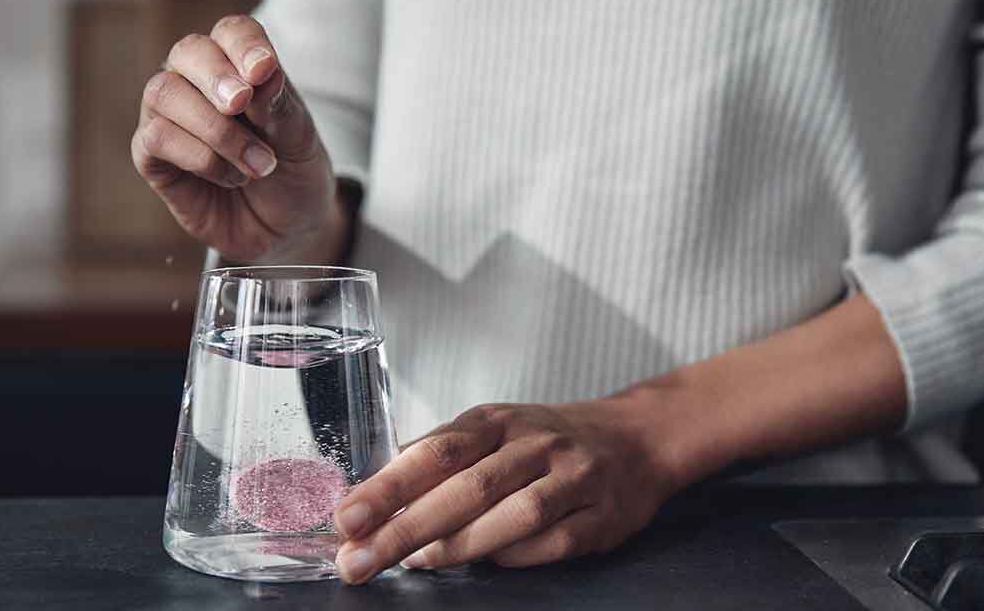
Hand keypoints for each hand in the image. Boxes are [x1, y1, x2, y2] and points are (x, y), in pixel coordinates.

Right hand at [132, 14, 345, 263]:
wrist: (288, 227)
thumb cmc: (293, 171)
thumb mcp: (301, 138)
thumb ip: (279, 104)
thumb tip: (261, 72)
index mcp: (239, 65)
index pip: (232, 32)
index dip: (244, 45)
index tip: (264, 71)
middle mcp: (196, 82)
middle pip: (188, 52)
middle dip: (216, 77)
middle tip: (242, 104)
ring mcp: (169, 116)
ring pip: (164, 93)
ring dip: (216, 130)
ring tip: (259, 165)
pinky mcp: (153, 157)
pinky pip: (156, 138)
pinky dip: (200, 158)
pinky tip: (231, 178)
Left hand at [330, 401, 674, 582]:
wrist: (637, 437)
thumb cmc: (548, 439)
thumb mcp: (494, 428)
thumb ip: (441, 454)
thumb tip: (374, 486)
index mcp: (498, 420)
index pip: (435, 451)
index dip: (387, 486)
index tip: (347, 518)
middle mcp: (535, 443)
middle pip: (465, 487)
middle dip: (405, 527)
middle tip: (360, 559)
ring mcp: (572, 478)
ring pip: (513, 514)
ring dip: (458, 544)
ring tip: (417, 562)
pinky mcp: (601, 516)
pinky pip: (553, 542)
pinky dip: (516, 555)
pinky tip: (488, 562)